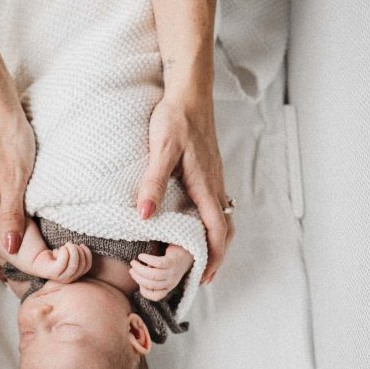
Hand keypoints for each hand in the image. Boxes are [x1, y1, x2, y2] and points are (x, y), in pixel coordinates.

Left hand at [33, 243, 92, 282]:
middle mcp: (69, 279)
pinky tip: (60, 248)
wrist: (37, 261)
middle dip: (78, 251)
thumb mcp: (68, 256)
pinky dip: (64, 253)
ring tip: (66, 244)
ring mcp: (61, 277)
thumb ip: (77, 254)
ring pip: (74, 265)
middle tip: (70, 244)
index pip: (87, 266)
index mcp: (75, 275)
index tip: (81, 245)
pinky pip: (63, 263)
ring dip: (72, 251)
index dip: (87, 254)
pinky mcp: (53, 273)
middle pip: (81, 264)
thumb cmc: (54, 257)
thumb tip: (83, 248)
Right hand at [128, 245, 194, 301]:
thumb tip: (136, 276)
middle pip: (151, 284)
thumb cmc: (170, 264)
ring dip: (140, 269)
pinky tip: (141, 256)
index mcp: (168, 287)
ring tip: (133, 262)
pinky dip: (147, 259)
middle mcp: (171, 282)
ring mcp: (173, 272)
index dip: (144, 291)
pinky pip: (158, 262)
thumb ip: (153, 279)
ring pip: (153, 275)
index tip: (138, 283)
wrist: (186, 252)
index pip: (156, 296)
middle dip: (137, 277)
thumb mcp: (164, 276)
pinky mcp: (172, 261)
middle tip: (131, 270)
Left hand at [136, 96, 233, 283]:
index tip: (204, 276)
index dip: (213, 256)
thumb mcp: (160, 150)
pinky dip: (212, 223)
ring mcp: (214, 177)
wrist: (189, 92)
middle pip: (225, 228)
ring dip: (215, 240)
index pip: (216, 230)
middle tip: (204, 276)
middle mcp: (214, 184)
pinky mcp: (209, 170)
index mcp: (205, 184)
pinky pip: (216, 204)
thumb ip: (152, 182)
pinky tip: (197, 226)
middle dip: (217, 255)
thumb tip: (144, 216)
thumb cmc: (174, 118)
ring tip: (202, 258)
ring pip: (222, 216)